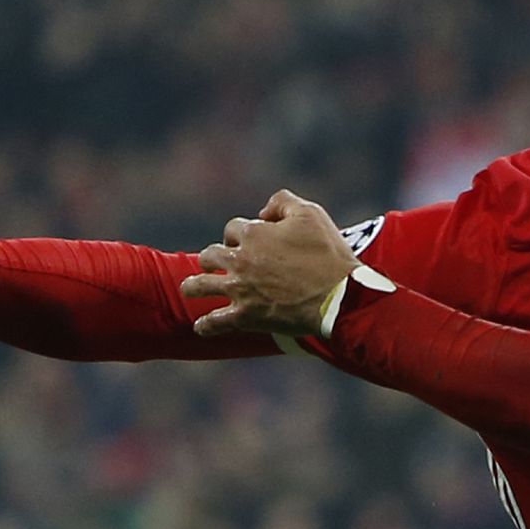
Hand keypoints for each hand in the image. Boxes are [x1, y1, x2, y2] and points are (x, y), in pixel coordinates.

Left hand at [181, 190, 361, 337]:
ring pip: (200, 286)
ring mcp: (240, 290)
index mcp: (254, 233)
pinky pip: (215, 322)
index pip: (232, 228)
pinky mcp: (246, 317)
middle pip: (209, 255)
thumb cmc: (328, 254)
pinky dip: (206, 325)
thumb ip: (283, 202)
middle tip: (217, 264)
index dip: (239, 233)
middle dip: (212, 257)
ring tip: (190, 289)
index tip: (247, 241)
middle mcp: (240, 260)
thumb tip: (263, 211)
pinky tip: (201, 326)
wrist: (339, 296)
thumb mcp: (311, 214)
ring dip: (192, 286)